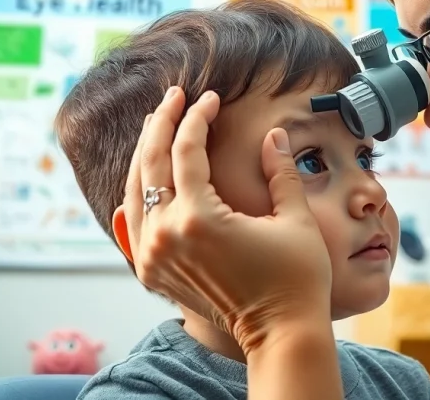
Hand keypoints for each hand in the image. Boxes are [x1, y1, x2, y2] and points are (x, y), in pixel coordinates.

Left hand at [121, 87, 333, 352]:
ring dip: (144, 152)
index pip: (186, 150)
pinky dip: (137, 192)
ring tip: (157, 123)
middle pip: (150, 162)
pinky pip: (133, 222)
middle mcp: (166, 235)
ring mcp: (154, 256)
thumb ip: (280, 171)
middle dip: (162, 122)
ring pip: (133, 190)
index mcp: (199, 217)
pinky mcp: (153, 273)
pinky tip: (145, 174)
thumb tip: (275, 135)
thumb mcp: (294, 218)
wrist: (280, 333)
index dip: (198, 117)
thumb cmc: (296, 278)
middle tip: (174, 96)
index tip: (211, 98)